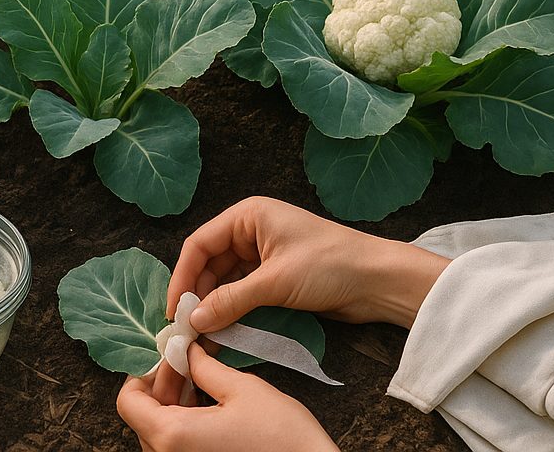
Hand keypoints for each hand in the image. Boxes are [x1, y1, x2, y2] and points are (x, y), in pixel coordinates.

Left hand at [117, 345, 338, 451]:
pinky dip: (186, 424)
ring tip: (200, 378)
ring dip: (174, 405)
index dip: (144, 374)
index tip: (168, 357)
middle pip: (143, 418)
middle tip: (187, 361)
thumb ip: (204, 368)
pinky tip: (208, 404)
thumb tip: (186, 352)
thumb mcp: (243, 390)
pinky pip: (180, 447)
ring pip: (161, 434)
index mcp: (173, 436)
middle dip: (162, 385)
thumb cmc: (284, 440)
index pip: (129, 402)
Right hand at [169, 196, 448, 332]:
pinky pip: (243, 294)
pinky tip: (222, 332)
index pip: (200, 244)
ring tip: (201, 336)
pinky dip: (232, 311)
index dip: (183, 277)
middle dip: (198, 295)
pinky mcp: (275, 278)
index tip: (173, 310)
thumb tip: (193, 321)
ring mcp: (263, 255)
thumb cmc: (330, 266)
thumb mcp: (275, 282)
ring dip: (214, 307)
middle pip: (210, 264)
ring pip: (225, 282)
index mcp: (248, 216)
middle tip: (185, 329)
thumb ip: (230, 300)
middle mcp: (251, 232)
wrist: (380, 282)